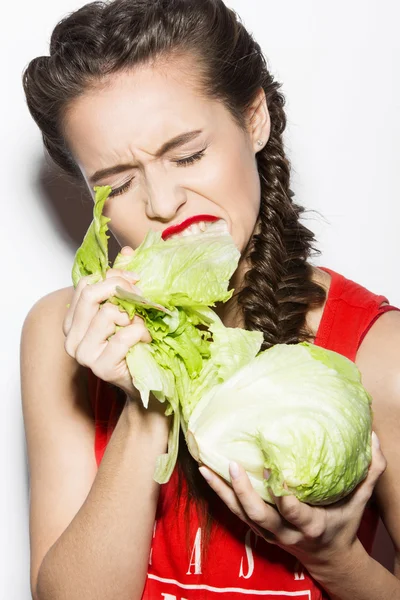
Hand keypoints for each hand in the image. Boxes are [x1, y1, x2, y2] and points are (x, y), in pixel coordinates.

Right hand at [63, 246, 150, 399]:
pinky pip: (123, 335)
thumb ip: (123, 281)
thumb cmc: (133, 345)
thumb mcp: (128, 308)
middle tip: (142, 295)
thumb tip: (128, 252)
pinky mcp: (99, 366)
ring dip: (134, 317)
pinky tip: (146, 340)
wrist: (142, 380)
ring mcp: (83, 353)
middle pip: (91, 294)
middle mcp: (71, 336)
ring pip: (107, 313)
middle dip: (121, 288)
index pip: (85, 285)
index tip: (135, 279)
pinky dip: (140, 333)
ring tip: (143, 327)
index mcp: (74, 320)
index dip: (112, 277)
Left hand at [199, 431, 385, 574]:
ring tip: (205, 467)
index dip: (283, 495)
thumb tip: (374, 437)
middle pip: (260, 516)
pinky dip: (220, 494)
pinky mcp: (257, 528)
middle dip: (244, 493)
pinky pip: (234, 511)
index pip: (294, 512)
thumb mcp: (359, 501)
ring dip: (223, 491)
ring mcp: (268, 532)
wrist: (327, 557)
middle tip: (231, 466)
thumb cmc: (342, 524)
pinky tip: (206, 474)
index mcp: (311, 525)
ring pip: (240, 514)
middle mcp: (286, 532)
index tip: (274, 469)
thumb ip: (369, 471)